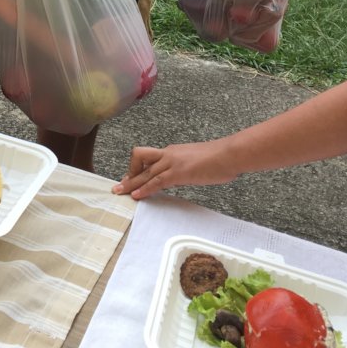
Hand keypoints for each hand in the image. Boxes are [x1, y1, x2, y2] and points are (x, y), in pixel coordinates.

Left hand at [111, 140, 236, 199]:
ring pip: (144, 171)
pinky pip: (156, 181)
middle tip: (117, 187)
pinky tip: (137, 195)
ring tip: (119, 192)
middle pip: (139, 161)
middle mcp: (168, 154)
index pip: (147, 159)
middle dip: (127, 176)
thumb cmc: (219, 159)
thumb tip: (185, 174)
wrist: (229, 154)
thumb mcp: (196, 162)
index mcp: (172, 152)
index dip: (136, 169)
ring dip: (130, 183)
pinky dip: (144, 189)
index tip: (130, 179)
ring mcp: (171, 162)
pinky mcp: (177, 172)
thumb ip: (187, 168)